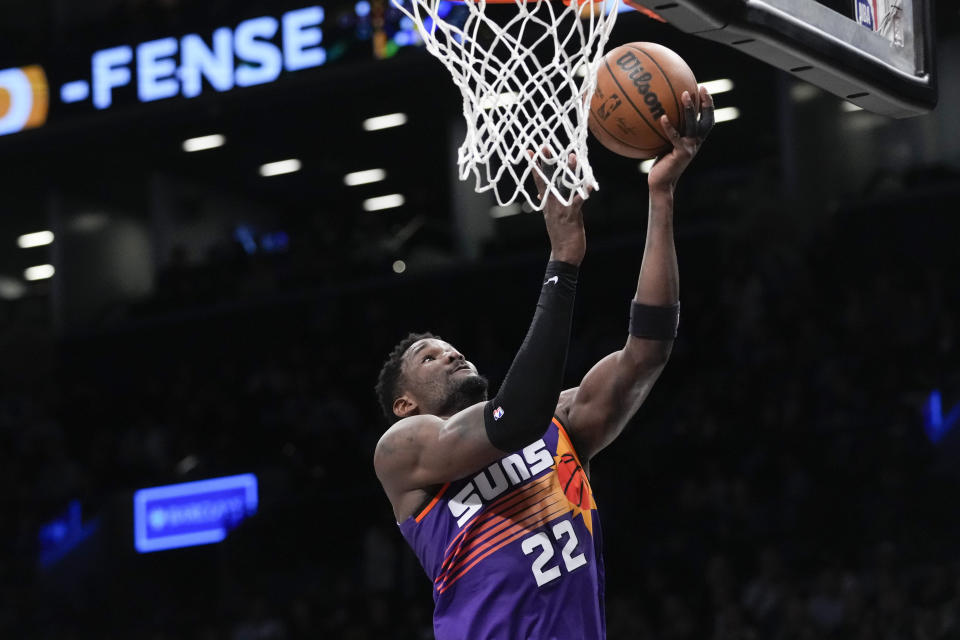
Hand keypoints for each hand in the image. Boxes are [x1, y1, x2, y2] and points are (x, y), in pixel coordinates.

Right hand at [530, 150, 591, 264]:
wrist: (564, 255)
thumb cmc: (561, 236)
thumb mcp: (552, 218)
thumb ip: (549, 204)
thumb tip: (541, 195)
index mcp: (547, 204)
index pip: (540, 181)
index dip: (536, 166)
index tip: (531, 152)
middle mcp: (551, 204)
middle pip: (548, 179)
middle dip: (546, 162)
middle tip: (544, 146)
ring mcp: (560, 210)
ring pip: (564, 186)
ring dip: (568, 171)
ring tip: (572, 156)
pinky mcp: (571, 216)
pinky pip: (577, 201)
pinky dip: (583, 192)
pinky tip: (588, 184)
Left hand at [647, 86, 713, 194]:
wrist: (661, 182)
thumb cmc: (661, 163)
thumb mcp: (665, 145)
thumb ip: (667, 131)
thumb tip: (656, 113)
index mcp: (695, 140)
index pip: (707, 120)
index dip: (708, 105)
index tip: (703, 89)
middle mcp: (696, 142)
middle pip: (706, 120)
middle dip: (706, 103)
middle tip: (701, 88)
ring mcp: (690, 148)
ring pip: (693, 125)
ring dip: (690, 109)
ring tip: (684, 94)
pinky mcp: (681, 153)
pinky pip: (675, 136)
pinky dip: (669, 127)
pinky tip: (662, 117)